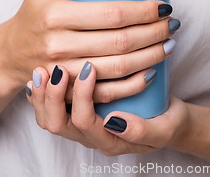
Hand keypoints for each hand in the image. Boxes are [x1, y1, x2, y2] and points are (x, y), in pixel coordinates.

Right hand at [0, 0, 177, 98]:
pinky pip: (107, 93)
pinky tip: (152, 72)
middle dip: (154, 33)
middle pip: (120, 42)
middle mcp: (59, 46)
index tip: (162, 7)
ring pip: (118, 68)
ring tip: (169, 44)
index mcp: (55, 16)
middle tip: (172, 24)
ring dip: (151, 57)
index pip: (111, 14)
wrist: (11, 54)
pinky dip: (134, 85)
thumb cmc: (34, 14)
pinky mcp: (69, 92)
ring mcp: (65, 74)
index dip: (143, 11)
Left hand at [26, 62, 187, 154]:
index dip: (83, 95)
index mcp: (109, 140)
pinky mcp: (78, 111)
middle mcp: (90, 135)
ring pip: (49, 117)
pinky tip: (40, 75)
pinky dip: (41, 93)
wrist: (169, 120)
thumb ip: (142, 130)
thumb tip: (116, 121)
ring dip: (42, 95)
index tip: (90, 68)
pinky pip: (51, 108)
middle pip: (58, 123)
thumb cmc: (167, 123)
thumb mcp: (164, 129)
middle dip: (52, 95)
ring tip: (42, 70)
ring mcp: (81, 125)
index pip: (85, 122)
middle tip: (57, 70)